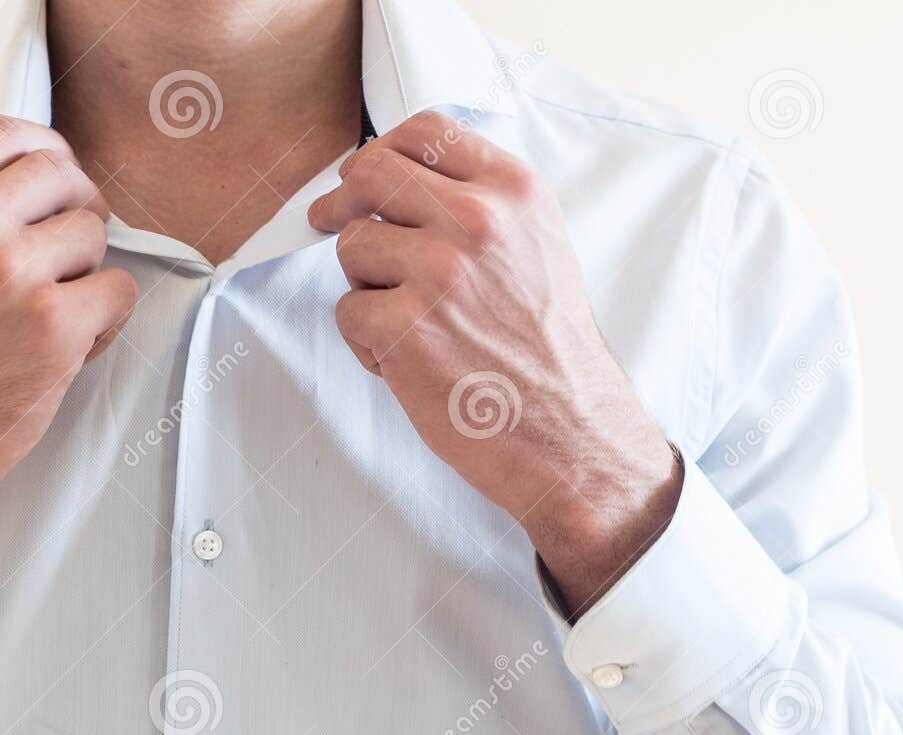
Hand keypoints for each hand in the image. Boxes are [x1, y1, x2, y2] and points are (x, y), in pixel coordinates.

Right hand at [0, 115, 135, 651]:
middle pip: (63, 175)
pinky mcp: (53, 323)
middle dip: (77, 211)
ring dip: (87, 276)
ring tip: (48, 320)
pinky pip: (118, 292)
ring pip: (95, 235)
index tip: (55, 185)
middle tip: (69, 258)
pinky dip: (105, 323)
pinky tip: (67, 351)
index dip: (45, 154)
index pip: (5, 132)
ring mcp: (10, 271)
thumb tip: (39, 179)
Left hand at [308, 110, 681, 617]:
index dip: (381, 152)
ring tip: (408, 324)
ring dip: (365, 285)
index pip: (424, 131)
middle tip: (332, 222)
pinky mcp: (404, 327)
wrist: (570, 435)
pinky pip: (348, 311)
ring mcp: (439, 272)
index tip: (363, 179)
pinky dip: (366, 343)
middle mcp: (478, 220)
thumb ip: (479, 205)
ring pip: (351, 246)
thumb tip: (395, 182)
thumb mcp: (537, 249)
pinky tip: (408, 364)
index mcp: (514, 192)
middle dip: (345, 203)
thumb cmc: (548, 352)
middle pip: (369, 173)